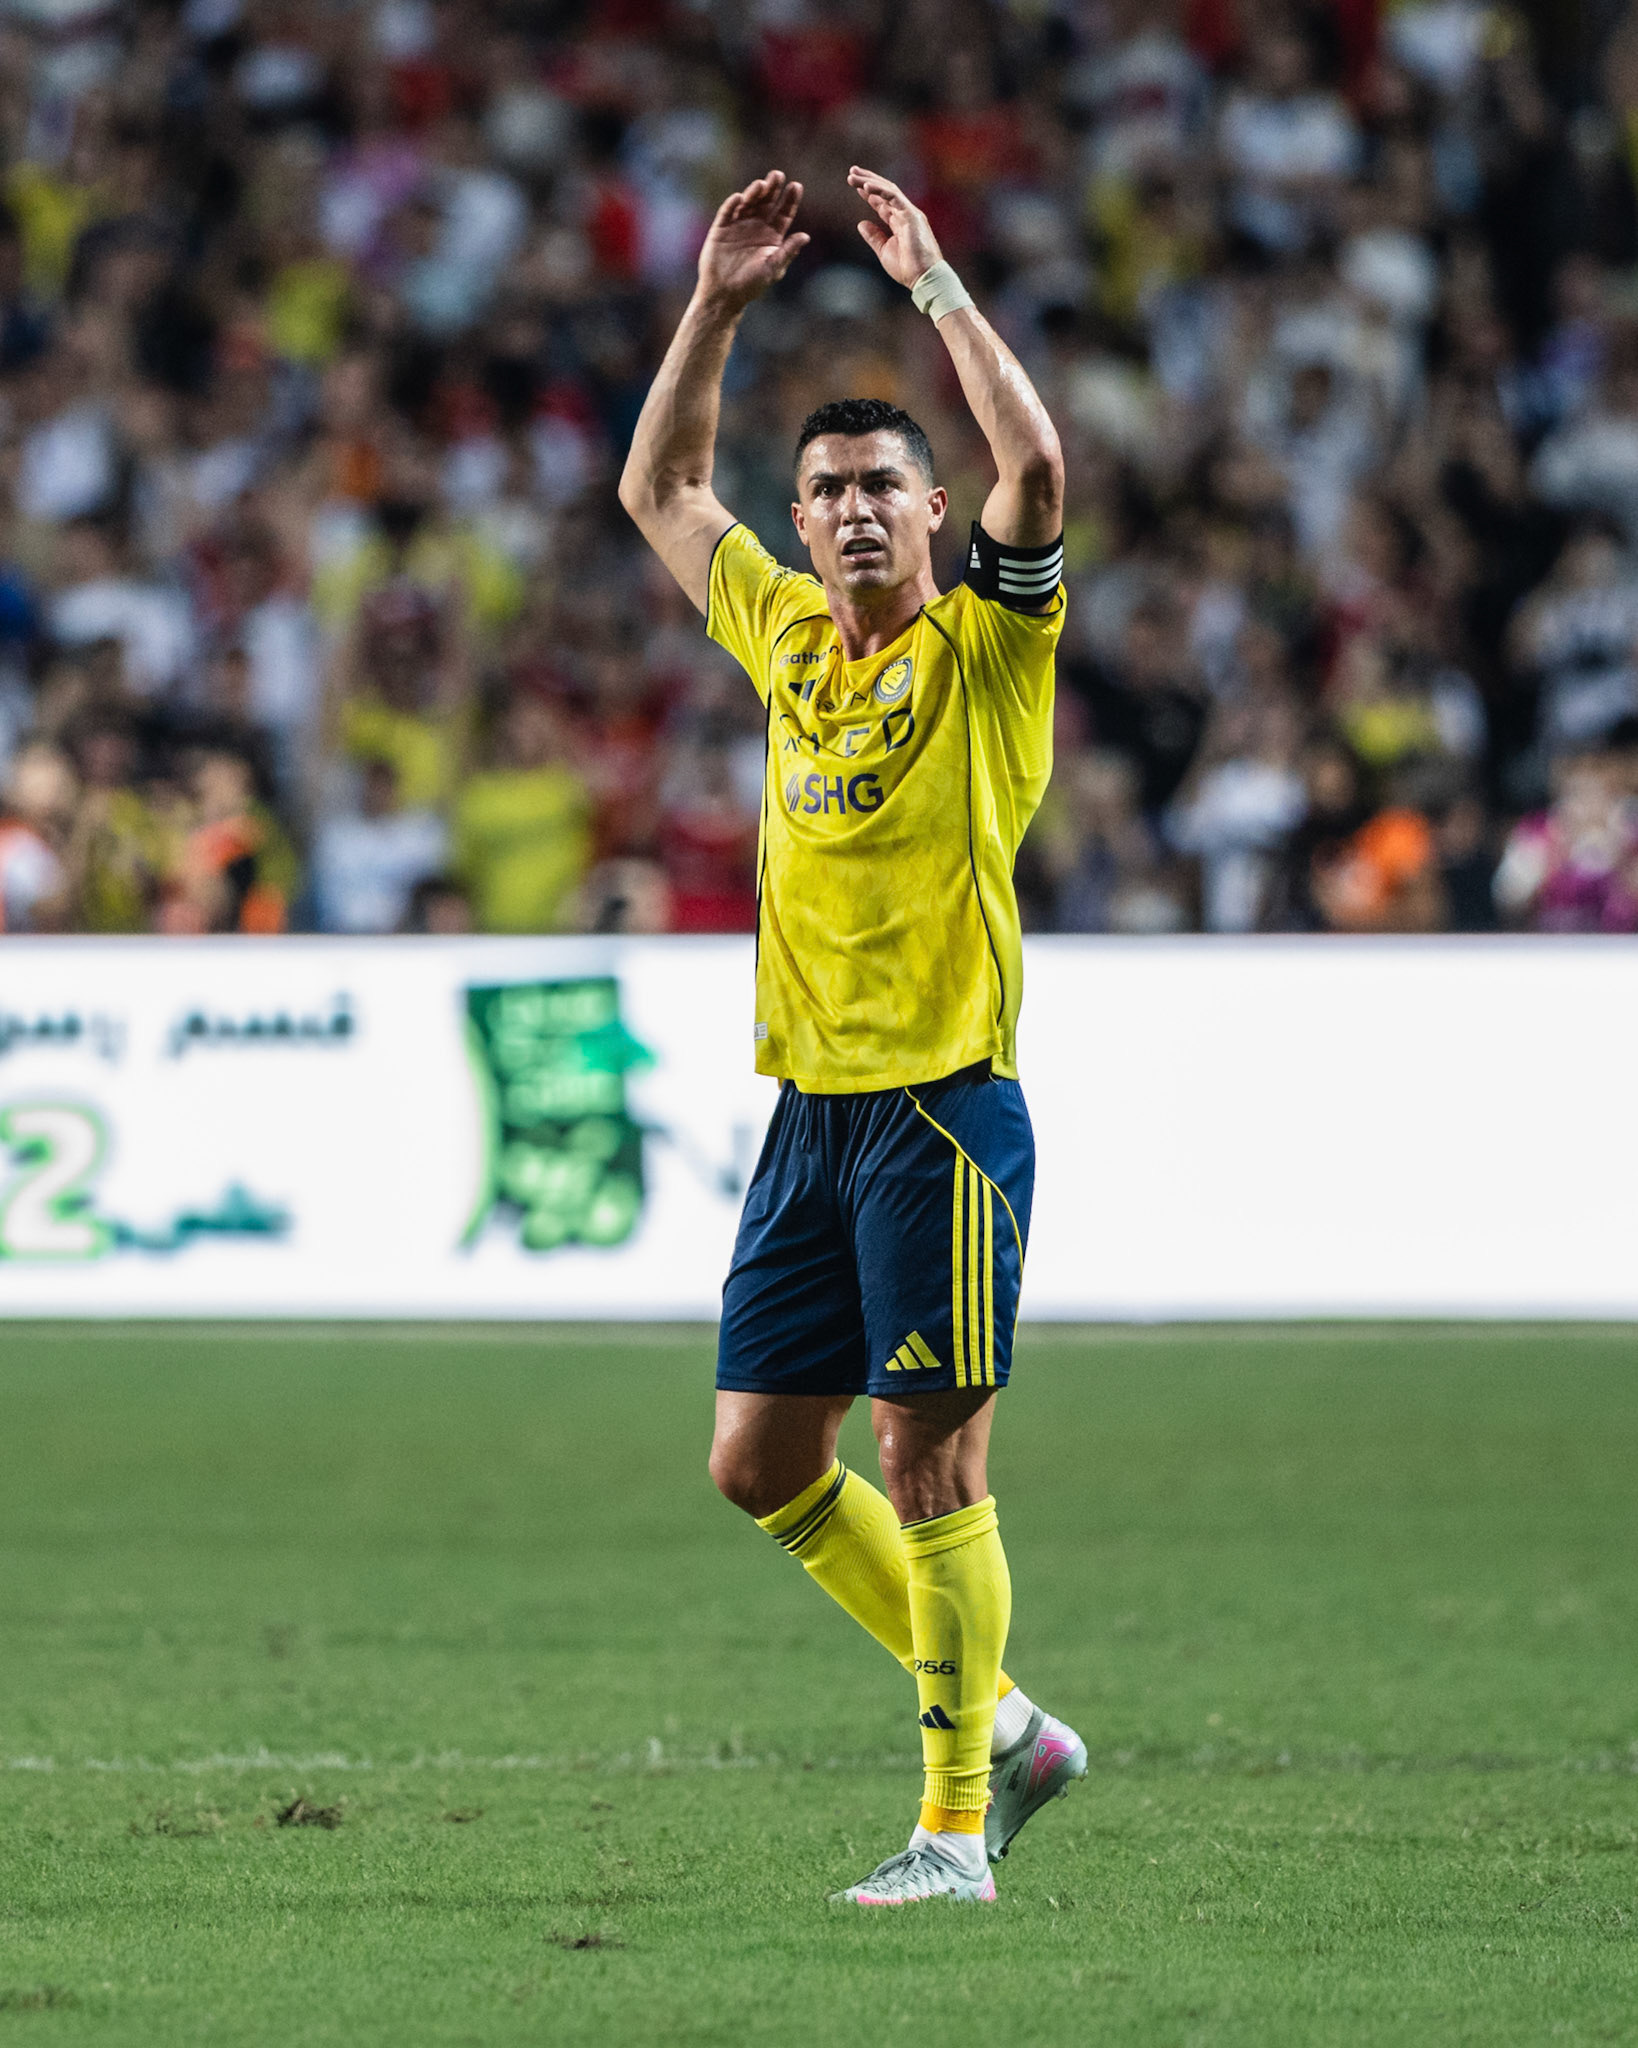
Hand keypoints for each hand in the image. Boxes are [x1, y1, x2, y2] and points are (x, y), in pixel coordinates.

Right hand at [697, 171, 808, 311]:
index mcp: (773, 235)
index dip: (790, 199)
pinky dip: (732, 204)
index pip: (784, 213)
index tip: (796, 186)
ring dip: (754, 192)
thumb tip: (806, 236)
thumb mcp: (773, 268)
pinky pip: (727, 212)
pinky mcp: (721, 228)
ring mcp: (738, 225)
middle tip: (778, 175)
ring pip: (748, 202)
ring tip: (761, 185)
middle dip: (773, 188)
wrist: (725, 294)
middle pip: (767, 201)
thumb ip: (788, 251)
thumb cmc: (752, 284)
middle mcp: (757, 226)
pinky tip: (739, 198)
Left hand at [849, 166, 942, 289]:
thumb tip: (861, 224)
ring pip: (887, 190)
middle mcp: (905, 213)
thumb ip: (874, 236)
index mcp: (899, 222)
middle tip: (852, 172)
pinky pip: (894, 197)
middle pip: (884, 191)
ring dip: (869, 181)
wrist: (923, 277)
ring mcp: (909, 212)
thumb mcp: (884, 250)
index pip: (882, 202)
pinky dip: (880, 190)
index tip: (855, 184)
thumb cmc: (907, 268)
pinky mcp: (911, 215)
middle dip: (868, 180)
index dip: (868, 192)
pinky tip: (866, 186)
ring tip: (853, 175)